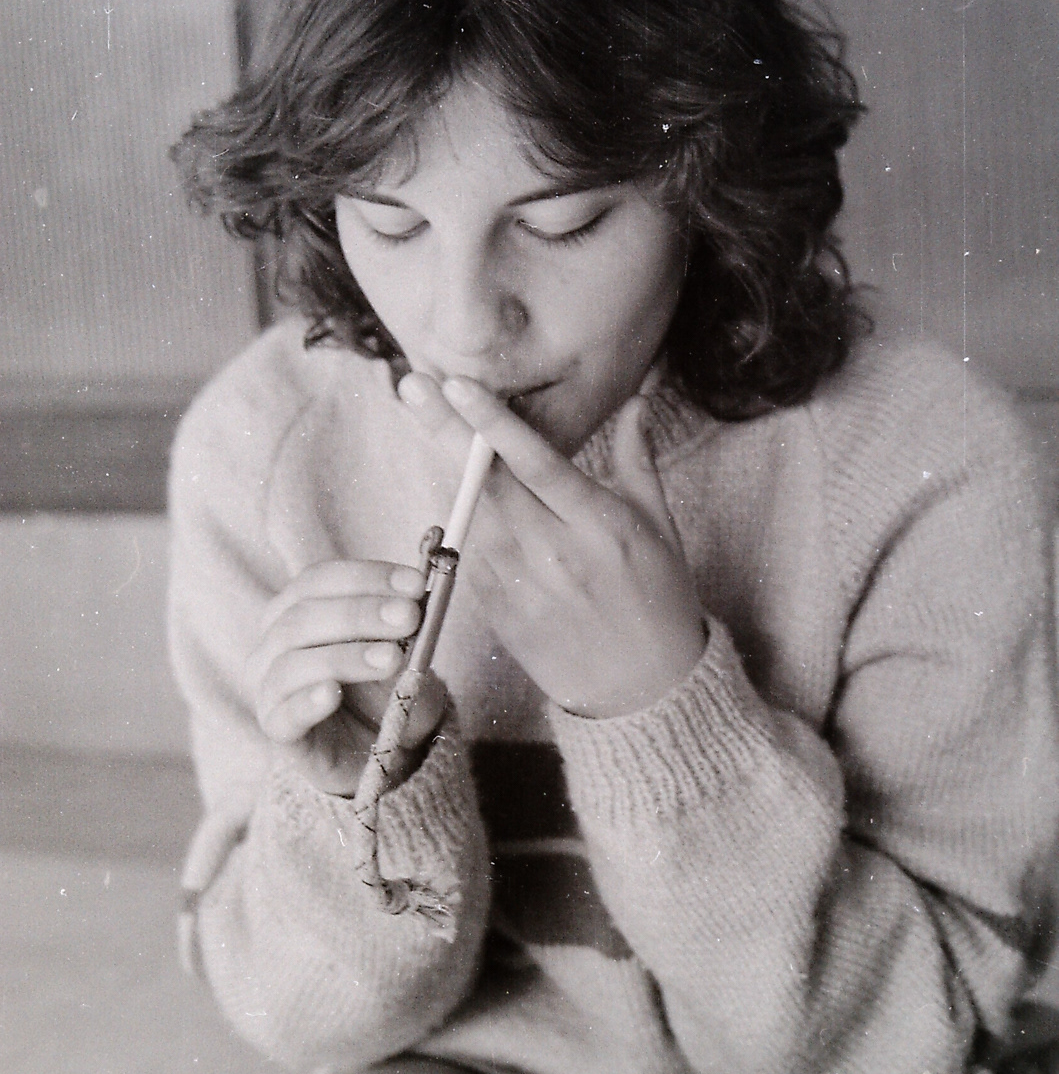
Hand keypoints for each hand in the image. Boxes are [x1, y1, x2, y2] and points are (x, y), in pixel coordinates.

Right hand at [246, 560, 446, 789]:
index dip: (367, 577)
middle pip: (303, 616)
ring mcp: (271, 687)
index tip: (416, 584)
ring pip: (293, 663)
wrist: (388, 750)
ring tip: (391, 658)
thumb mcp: (406, 652)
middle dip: (361, 613)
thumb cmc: (388, 688)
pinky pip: (285, 714)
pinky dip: (307, 701)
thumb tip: (412, 604)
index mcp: (299, 608)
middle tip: (408, 617)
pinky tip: (333, 693)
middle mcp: (275, 643)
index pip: (319, 580)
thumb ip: (403, 630)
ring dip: (345, 655)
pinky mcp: (279, 731)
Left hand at [398, 373, 706, 717]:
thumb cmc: (659, 599)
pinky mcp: (495, 610)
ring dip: (440, 464)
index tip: (459, 384)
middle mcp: (553, 553)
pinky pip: (464, 552)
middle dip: (444, 428)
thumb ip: (638, 460)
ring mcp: (519, 585)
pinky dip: (454, 514)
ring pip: (466, 512)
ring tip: (421, 415)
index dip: (493, 422)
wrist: (642, 690)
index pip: (536, 462)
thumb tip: (636, 401)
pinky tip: (446, 482)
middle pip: (486, 481)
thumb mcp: (659, 526)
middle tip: (413, 383)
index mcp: (597, 525)